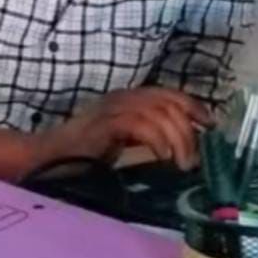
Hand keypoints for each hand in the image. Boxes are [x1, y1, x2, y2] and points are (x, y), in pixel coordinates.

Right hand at [39, 87, 212, 170]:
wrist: (47, 158)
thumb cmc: (83, 155)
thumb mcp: (123, 142)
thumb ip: (147, 137)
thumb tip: (183, 147)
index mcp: (128, 98)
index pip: (169, 94)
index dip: (193, 106)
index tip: (210, 126)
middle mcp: (123, 97)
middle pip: (169, 102)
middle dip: (188, 129)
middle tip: (194, 158)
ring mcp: (113, 108)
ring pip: (159, 113)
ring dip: (177, 139)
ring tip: (182, 163)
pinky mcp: (106, 124)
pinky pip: (142, 125)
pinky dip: (158, 140)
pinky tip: (162, 158)